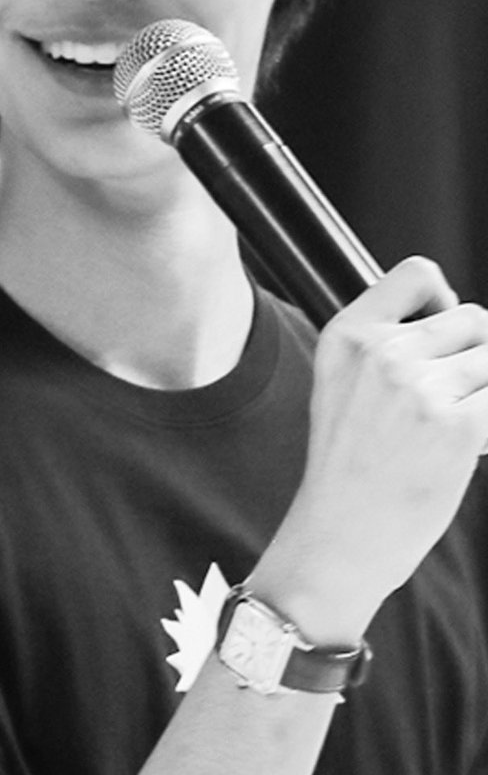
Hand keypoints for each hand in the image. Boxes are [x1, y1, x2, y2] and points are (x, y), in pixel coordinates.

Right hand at [252, 257, 487, 644]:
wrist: (339, 537)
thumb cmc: (348, 467)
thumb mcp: (341, 385)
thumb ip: (386, 344)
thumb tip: (463, 323)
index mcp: (347, 335)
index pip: (416, 274)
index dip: (444, 299)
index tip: (445, 334)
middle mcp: (382, 352)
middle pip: (473, 318)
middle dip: (476, 357)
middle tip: (455, 401)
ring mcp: (420, 387)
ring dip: (486, 393)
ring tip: (458, 429)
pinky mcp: (458, 427)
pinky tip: (474, 447)